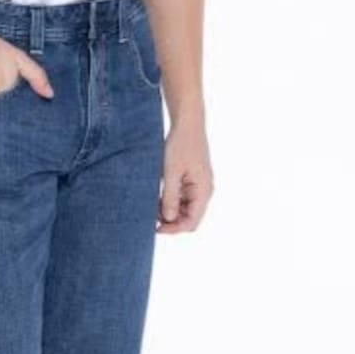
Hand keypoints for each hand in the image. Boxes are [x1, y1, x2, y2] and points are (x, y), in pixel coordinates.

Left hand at [158, 113, 213, 233]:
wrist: (187, 124)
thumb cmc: (180, 145)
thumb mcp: (171, 172)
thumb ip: (170, 197)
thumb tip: (168, 219)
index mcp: (203, 191)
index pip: (192, 222)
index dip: (174, 229)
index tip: (156, 228)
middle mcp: (204, 192)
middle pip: (188, 218)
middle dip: (171, 221)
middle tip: (150, 217)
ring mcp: (198, 187)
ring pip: (184, 210)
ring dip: (169, 211)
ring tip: (151, 205)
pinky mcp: (191, 181)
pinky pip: (182, 199)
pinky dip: (170, 201)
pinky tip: (156, 197)